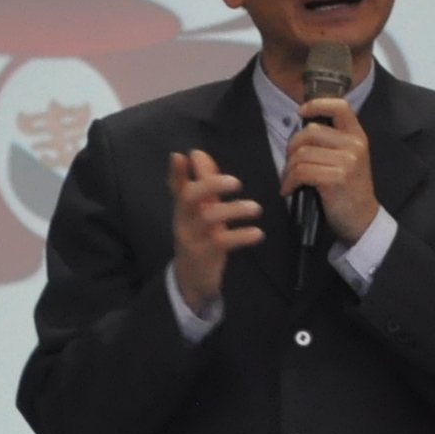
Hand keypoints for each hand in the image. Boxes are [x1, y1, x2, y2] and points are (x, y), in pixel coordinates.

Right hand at [167, 146, 262, 314]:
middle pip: (189, 197)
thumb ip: (202, 183)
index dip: (177, 171)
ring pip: (208, 218)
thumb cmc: (199, 237)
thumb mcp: (199, 210)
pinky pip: (223, 242)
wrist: (191, 279)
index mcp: (184, 207)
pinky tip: (257, 233)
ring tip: (256, 208)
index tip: (180, 155)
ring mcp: (193, 237)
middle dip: (211, 185)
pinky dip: (242, 236)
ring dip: (234, 210)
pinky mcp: (205, 255)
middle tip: (236, 182)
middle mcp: (185, 219)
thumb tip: (198, 154)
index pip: (177, 185)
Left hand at [283, 93, 378, 243]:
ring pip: (302, 153)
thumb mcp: (348, 159)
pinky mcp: (337, 178)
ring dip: (288, 169)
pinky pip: (301, 171)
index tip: (301, 111)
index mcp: (357, 136)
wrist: (362, 219)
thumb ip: (331, 141)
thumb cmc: (348, 190)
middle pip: (310, 132)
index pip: (340, 106)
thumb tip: (301, 127)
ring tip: (289, 180)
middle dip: (292, 147)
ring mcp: (347, 162)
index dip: (317, 104)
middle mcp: (355, 145)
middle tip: (290, 164)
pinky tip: (289, 190)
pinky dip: (289, 181)